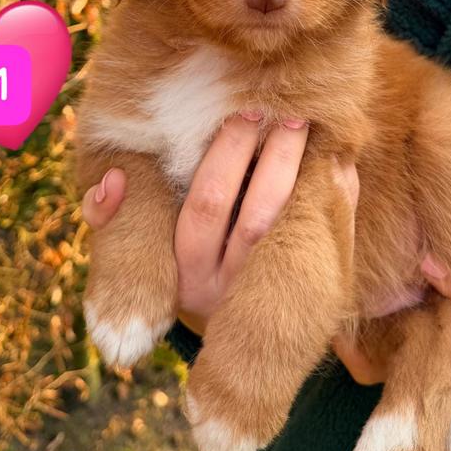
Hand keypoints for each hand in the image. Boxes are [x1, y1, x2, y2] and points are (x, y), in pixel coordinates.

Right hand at [82, 114, 359, 335]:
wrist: (225, 340)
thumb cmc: (173, 262)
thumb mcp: (137, 244)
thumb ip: (112, 215)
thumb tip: (111, 180)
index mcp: (184, 270)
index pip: (207, 205)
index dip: (227, 156)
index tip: (245, 113)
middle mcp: (228, 288)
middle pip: (255, 217)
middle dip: (272, 158)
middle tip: (283, 111)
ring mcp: (267, 294)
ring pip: (290, 230)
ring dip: (301, 174)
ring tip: (305, 127)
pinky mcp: (306, 294)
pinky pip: (325, 241)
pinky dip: (336, 198)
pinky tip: (338, 162)